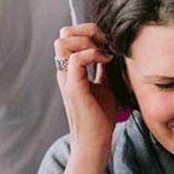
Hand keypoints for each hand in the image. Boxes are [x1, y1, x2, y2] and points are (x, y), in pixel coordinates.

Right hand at [54, 22, 118, 149]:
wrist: (95, 141)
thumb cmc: (100, 117)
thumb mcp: (105, 85)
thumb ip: (103, 68)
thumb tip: (110, 52)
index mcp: (71, 71)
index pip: (70, 38)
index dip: (88, 33)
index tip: (108, 42)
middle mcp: (65, 72)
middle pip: (63, 36)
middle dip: (86, 32)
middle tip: (106, 44)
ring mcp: (67, 78)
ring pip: (63, 42)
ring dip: (87, 42)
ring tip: (105, 53)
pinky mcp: (74, 87)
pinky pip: (76, 58)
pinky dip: (92, 54)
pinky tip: (106, 61)